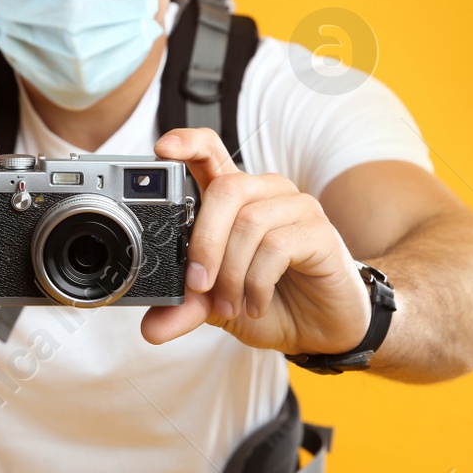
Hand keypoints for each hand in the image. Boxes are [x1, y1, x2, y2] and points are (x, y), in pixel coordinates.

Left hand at [141, 128, 373, 355]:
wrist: (321, 330)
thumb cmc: (272, 302)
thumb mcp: (218, 306)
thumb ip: (187, 307)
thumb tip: (150, 328)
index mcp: (237, 197)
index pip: (211, 150)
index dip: (188, 142)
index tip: (162, 149)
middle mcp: (266, 192)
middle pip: (226, 189)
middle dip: (204, 241)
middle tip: (198, 286)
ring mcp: (295, 207)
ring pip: (249, 221)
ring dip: (232, 272)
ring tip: (231, 306)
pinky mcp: (319, 231)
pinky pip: (278, 245)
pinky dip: (258, 282)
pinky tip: (256, 304)